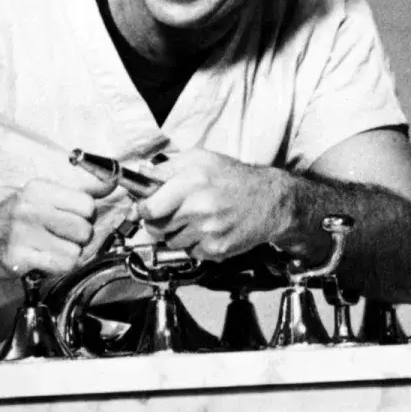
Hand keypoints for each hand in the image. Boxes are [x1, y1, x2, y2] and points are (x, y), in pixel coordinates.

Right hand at [0, 178, 102, 277]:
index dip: (86, 216)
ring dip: (70, 255)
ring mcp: (23, 234)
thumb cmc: (19, 217)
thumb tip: (111, 182)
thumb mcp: (46, 196)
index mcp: (40, 189)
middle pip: (84, 229)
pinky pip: (61, 266)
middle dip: (80, 238)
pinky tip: (46, 260)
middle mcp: (31, 208)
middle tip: (63, 238)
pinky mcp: (19, 257)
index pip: (87, 204)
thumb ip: (81, 191)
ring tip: (54, 249)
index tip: (74, 219)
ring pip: (76, 251)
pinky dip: (59, 267)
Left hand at [135, 148, 292, 261]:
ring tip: (193, 218)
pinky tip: (206, 229)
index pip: (149, 206)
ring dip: (175, 233)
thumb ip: (167, 167)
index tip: (142, 207)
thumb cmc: (234, 178)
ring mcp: (207, 231)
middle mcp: (199, 207)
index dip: (141, 208)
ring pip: (170, 241)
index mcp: (191, 181)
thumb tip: (142, 174)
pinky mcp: (216, 249)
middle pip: (155, 227)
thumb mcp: (200, 159)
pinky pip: (189, 252)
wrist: (269, 201)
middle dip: (156, 221)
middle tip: (168, 212)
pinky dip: (193, 243)